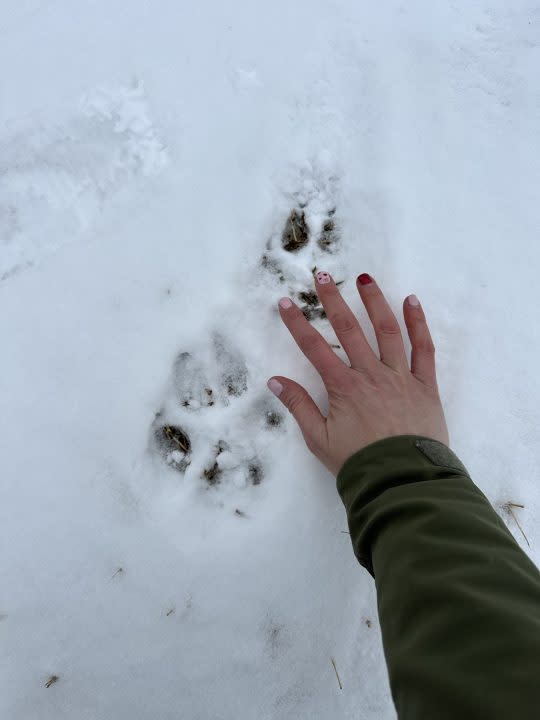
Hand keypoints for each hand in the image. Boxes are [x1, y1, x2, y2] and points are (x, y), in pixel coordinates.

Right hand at [267, 272, 448, 475]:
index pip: (314, 348)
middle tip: (322, 276)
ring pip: (387, 330)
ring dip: (374, 301)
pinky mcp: (425, 384)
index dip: (297, 324)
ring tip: (364, 278)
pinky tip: (411, 301)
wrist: (402, 480)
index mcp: (343, 387)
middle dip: (333, 300)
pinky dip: (418, 323)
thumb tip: (275, 381)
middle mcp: (370, 374)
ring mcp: (400, 376)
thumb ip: (299, 407)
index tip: (285, 302)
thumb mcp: (319, 439)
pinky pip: (423, 349)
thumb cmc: (358, 462)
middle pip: (348, 330)